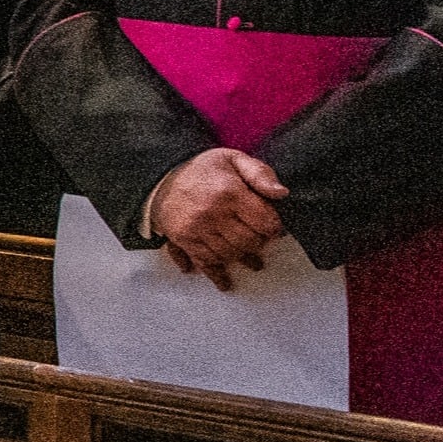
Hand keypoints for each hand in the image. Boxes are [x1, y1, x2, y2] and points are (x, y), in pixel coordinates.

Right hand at [152, 147, 287, 289]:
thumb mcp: (234, 159)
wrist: (160, 176)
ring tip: (251, 259)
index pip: (265, 222)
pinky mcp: (184, 240)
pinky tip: (225, 283)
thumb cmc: (202, 168)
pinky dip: (216, 274)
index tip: (274, 228)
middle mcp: (212, 213)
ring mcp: (196, 229)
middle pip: (249, 242)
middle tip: (260, 240)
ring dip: (242, 258)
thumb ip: (260, 173)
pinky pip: (204, 262)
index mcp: (230, 193)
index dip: (274, 228)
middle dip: (259, 243)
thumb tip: (282, 193)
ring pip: (229, 255)